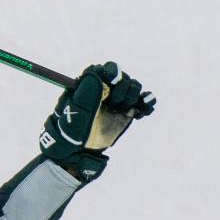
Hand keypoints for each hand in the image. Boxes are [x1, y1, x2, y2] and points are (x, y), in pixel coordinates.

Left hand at [39, 61, 155, 180]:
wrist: (80, 150)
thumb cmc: (72, 130)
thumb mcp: (76, 114)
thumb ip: (86, 94)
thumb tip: (97, 76)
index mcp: (92, 84)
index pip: (109, 69)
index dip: (114, 73)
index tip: (113, 82)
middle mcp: (107, 89)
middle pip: (125, 78)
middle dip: (123, 91)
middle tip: (113, 107)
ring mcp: (118, 99)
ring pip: (135, 87)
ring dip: (132, 99)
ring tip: (121, 112)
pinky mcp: (129, 111)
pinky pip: (144, 100)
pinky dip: (147, 104)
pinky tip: (141, 113)